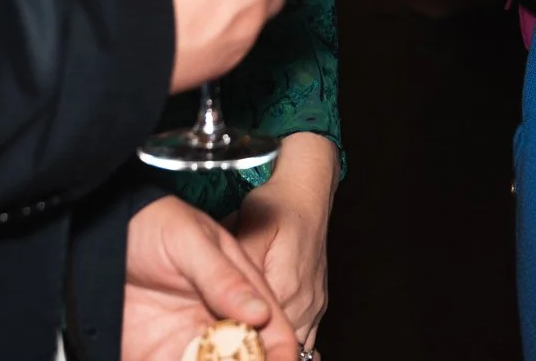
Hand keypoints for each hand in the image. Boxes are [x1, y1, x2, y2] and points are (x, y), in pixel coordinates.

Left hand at [121, 196, 297, 360]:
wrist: (103, 231)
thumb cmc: (153, 221)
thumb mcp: (190, 240)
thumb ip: (223, 276)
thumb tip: (260, 313)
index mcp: (239, 289)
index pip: (272, 327)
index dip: (281, 351)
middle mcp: (218, 319)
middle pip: (248, 356)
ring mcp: (187, 339)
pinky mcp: (156, 354)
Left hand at [232, 132, 335, 344]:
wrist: (306, 192)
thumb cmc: (276, 203)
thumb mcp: (245, 226)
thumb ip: (236, 266)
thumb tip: (222, 294)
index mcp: (285, 285)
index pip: (260, 330)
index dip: (239, 339)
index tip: (218, 342)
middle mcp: (303, 301)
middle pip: (276, 342)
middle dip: (254, 347)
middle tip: (227, 348)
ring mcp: (313, 305)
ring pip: (295, 345)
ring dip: (270, 347)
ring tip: (245, 350)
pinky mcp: (317, 304)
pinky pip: (307, 338)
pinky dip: (288, 343)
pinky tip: (269, 348)